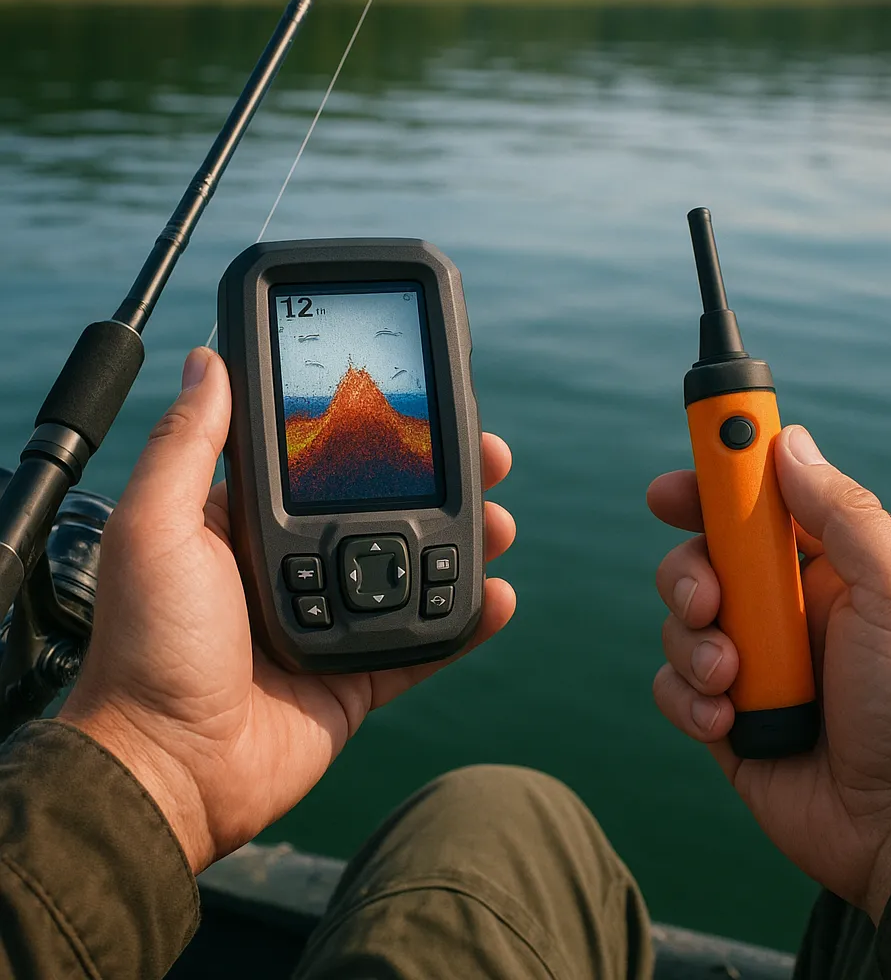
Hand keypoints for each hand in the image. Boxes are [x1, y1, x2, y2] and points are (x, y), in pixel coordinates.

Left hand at [60, 347, 516, 874]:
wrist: (165, 773)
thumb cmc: (147, 647)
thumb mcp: (155, 528)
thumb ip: (188, 445)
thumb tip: (208, 359)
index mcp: (253, 523)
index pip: (332, 461)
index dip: (383, 434)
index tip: (427, 409)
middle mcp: (298, 563)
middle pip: (391, 508)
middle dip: (446, 480)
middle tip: (491, 459)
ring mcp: (334, 618)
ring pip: (417, 568)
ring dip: (467, 542)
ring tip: (501, 524)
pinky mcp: (358, 673)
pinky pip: (424, 642)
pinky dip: (465, 621)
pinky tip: (497, 597)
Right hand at [647, 425, 890, 921]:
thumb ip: (843, 515)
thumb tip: (788, 444)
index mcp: (824, 569)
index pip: (755, 507)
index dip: (711, 487)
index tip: (673, 486)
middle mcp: (780, 610)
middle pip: (700, 558)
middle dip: (689, 574)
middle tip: (709, 600)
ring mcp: (750, 664)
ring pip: (678, 622)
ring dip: (695, 646)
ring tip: (734, 681)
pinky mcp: (722, 717)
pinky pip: (672, 686)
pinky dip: (689, 699)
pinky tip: (729, 722)